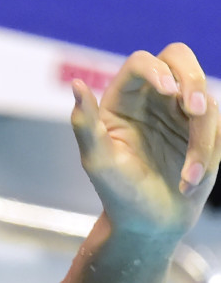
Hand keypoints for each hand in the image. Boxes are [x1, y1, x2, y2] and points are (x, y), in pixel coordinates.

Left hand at [71, 43, 220, 239]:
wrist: (150, 225)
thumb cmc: (119, 194)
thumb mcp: (99, 161)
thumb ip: (84, 123)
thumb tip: (75, 84)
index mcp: (121, 99)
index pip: (141, 63)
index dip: (155, 69)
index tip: (169, 91)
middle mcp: (152, 98)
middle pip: (179, 57)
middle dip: (192, 78)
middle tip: (195, 107)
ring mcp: (180, 111)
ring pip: (204, 98)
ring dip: (201, 137)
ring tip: (190, 176)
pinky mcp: (204, 129)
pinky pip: (218, 123)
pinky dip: (208, 152)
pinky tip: (190, 181)